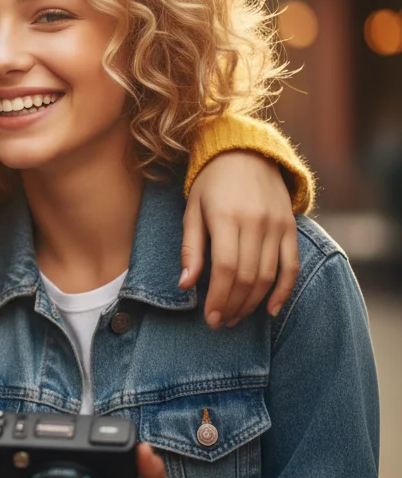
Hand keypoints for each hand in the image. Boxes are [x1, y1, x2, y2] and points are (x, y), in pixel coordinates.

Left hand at [181, 150, 298, 327]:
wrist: (245, 154)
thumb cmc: (211, 185)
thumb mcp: (192, 211)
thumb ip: (190, 249)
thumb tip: (185, 285)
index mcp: (226, 218)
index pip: (227, 269)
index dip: (219, 298)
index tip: (210, 317)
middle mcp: (255, 222)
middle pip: (248, 277)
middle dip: (233, 306)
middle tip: (220, 322)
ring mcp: (276, 225)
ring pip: (269, 276)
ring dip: (253, 303)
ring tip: (236, 317)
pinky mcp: (290, 228)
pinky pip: (292, 265)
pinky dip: (284, 291)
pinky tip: (272, 310)